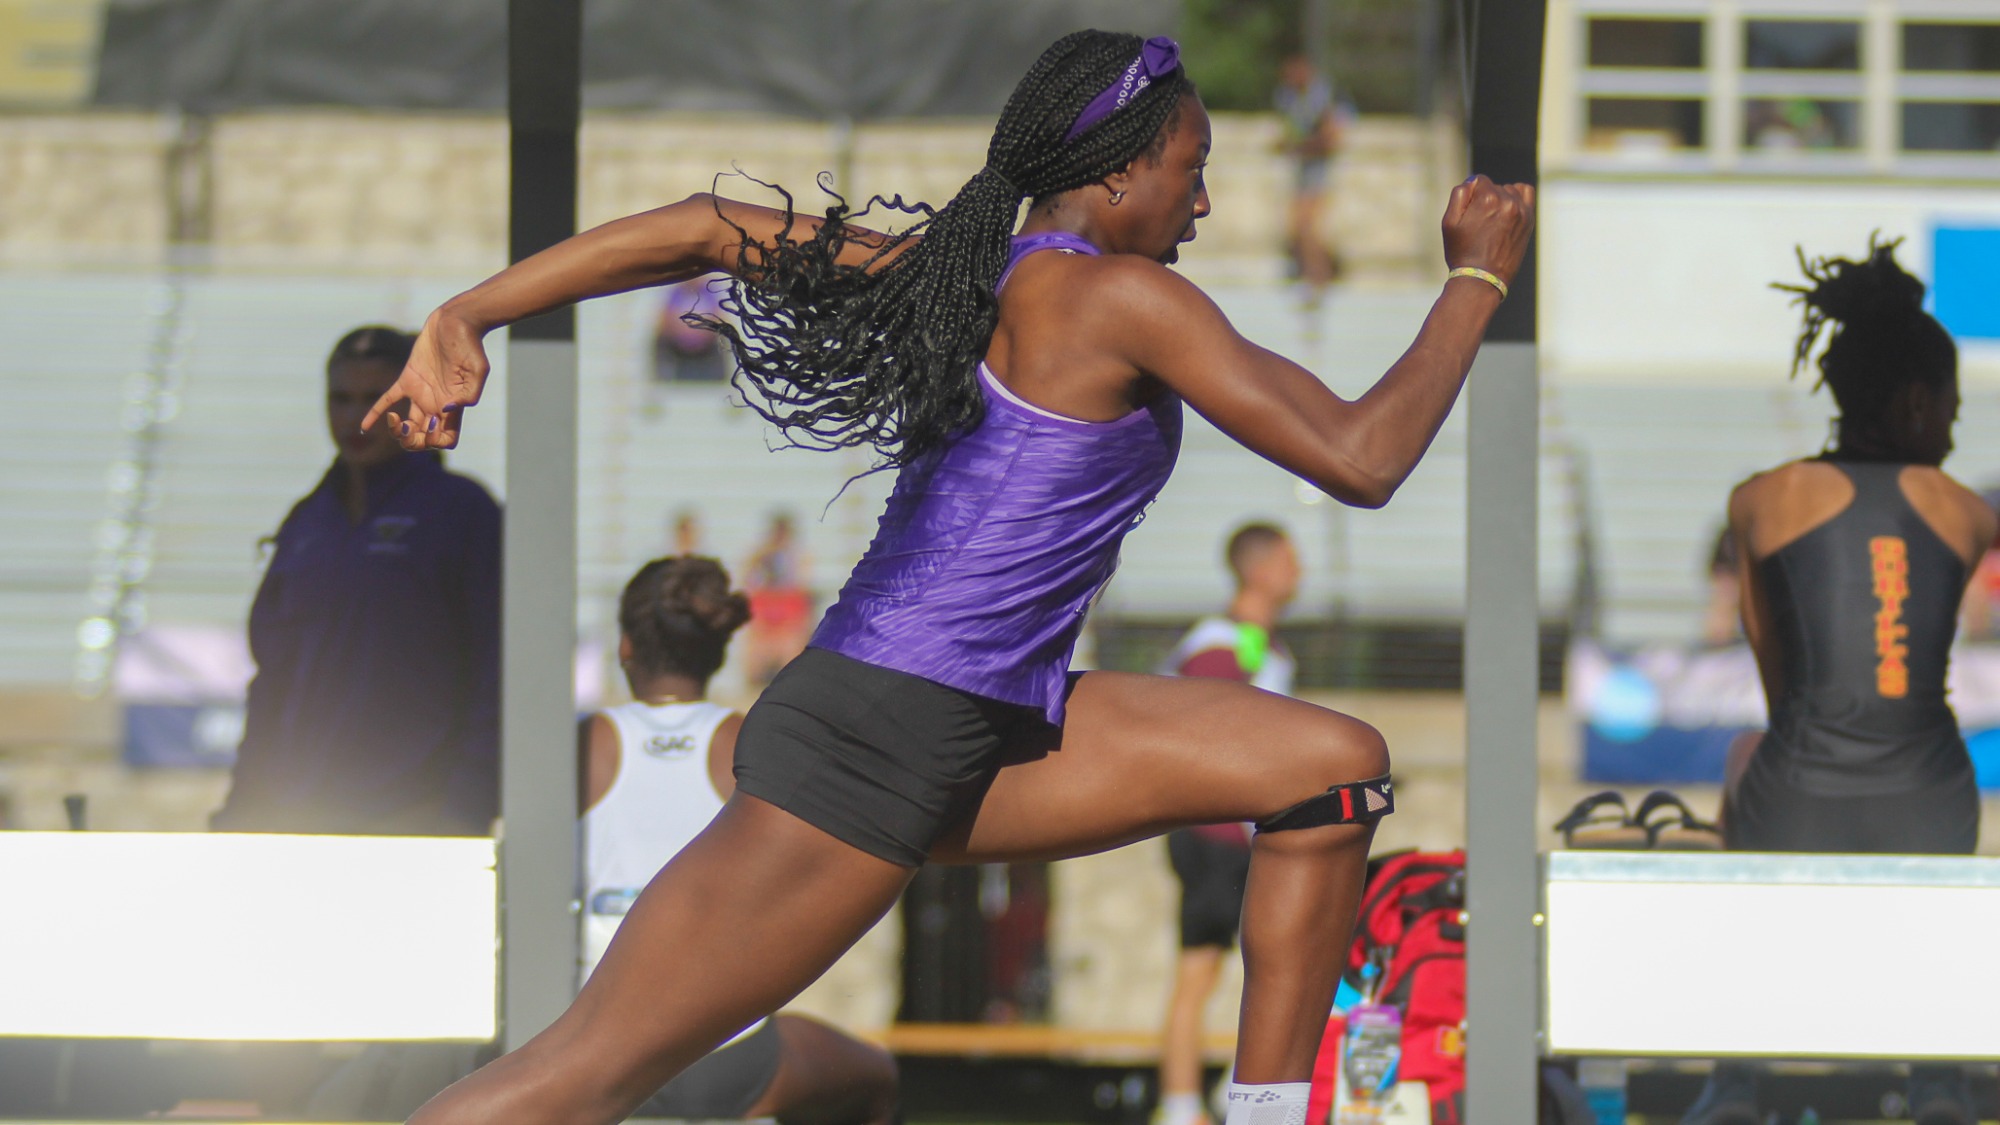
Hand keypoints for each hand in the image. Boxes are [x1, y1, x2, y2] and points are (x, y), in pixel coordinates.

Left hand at [362, 306, 490, 449]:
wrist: (456, 322)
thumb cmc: (470, 345)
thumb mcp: (478, 369)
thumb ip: (469, 393)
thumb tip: (447, 410)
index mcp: (453, 407)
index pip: (447, 440)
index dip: (436, 440)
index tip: (432, 423)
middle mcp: (437, 404)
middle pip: (424, 438)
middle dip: (414, 442)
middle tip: (407, 428)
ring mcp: (421, 393)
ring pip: (407, 426)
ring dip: (398, 432)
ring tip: (394, 420)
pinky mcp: (407, 379)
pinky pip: (387, 400)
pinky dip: (375, 415)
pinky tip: (363, 428)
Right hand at [1441, 174, 1535, 284]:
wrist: (1482, 279)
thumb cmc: (1462, 251)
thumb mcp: (1449, 222)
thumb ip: (1459, 194)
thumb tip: (1474, 181)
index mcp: (1487, 198)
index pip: (1478, 180)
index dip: (1470, 196)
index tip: (1468, 214)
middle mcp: (1507, 201)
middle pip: (1494, 186)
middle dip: (1484, 199)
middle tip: (1478, 224)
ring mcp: (1521, 210)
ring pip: (1509, 190)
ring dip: (1500, 199)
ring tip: (1492, 222)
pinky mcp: (1529, 219)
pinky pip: (1526, 193)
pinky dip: (1517, 196)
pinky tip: (1509, 209)